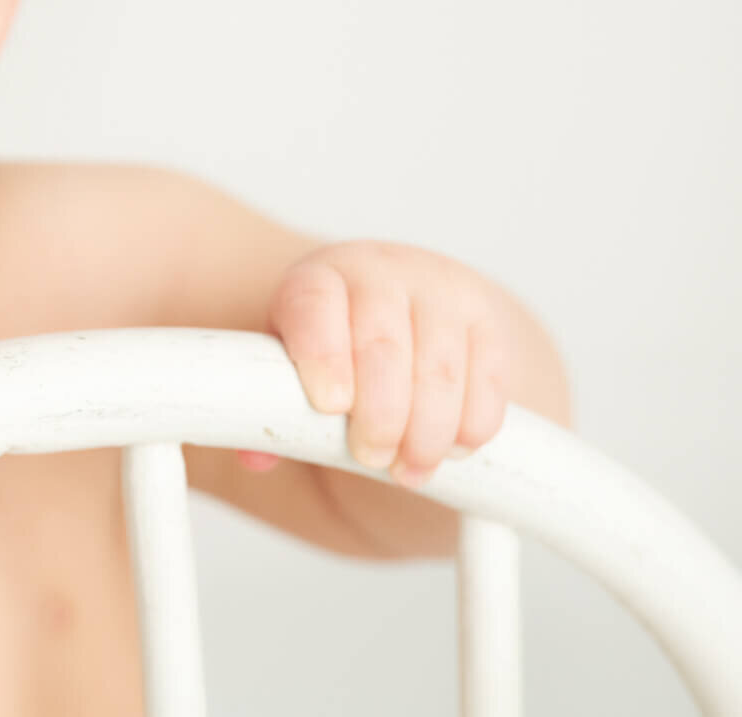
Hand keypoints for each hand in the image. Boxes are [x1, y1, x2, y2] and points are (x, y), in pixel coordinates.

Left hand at [238, 240, 511, 488]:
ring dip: (427, 430)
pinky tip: (452, 448)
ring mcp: (438, 292)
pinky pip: (488, 377)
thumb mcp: (291, 362)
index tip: (330, 406)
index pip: (314, 303)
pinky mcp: (485, 320)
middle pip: (383, 344)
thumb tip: (254, 458)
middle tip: (371, 458)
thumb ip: (267, 407)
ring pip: (439, 367)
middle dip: (380, 414)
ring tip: (409, 470)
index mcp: (317, 278)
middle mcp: (379, 273)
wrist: (398, 308)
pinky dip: (472, 422)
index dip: (323, 355)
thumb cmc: (331, 344)